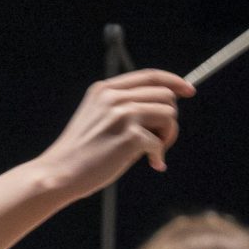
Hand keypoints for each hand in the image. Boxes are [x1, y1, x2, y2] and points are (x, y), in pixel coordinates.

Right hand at [34, 69, 191, 202]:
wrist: (59, 173)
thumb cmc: (82, 153)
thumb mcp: (99, 119)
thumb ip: (125, 109)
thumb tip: (165, 111)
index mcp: (105, 89)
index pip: (150, 76)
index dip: (173, 81)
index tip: (189, 90)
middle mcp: (113, 97)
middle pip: (165, 95)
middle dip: (169, 119)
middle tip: (161, 141)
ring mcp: (121, 114)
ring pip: (168, 114)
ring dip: (168, 136)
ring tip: (153, 153)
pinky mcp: (128, 136)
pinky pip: (160, 142)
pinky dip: (159, 155)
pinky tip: (152, 164)